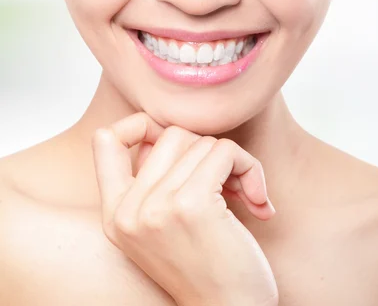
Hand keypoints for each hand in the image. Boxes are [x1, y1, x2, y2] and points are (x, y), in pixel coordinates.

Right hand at [91, 112, 278, 305]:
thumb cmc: (204, 266)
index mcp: (115, 214)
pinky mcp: (191, 205)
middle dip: (206, 150)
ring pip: (202, 142)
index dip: (139, 126)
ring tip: (243, 195)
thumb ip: (152, 181)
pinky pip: (224, 151)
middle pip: (171, 134)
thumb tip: (168, 130)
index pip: (105, 138)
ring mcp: (157, 207)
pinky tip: (258, 201)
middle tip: (226, 182)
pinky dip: (248, 167)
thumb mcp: (159, 227)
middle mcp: (128, 210)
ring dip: (234, 162)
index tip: (179, 149)